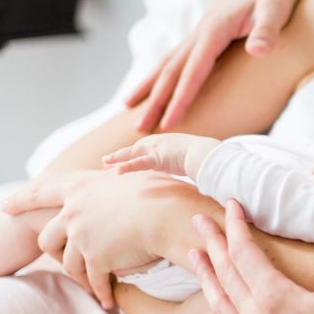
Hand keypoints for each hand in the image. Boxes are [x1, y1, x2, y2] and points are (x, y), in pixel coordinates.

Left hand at [4, 171, 166, 308]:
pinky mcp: (96, 258)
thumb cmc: (160, 191)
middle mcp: (74, 212)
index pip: (40, 192)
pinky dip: (101, 292)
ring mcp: (82, 236)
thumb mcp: (130, 175)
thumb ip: (114, 176)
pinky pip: (94, 280)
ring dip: (81, 277)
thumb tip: (112, 167)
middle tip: (54, 261)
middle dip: (52, 253)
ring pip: (69, 264)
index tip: (5, 206)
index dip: (21, 200)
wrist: (168, 214)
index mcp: (80, 187)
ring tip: (92, 286)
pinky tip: (107, 300)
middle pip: (48, 237)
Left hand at [103, 133, 218, 178]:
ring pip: (132, 154)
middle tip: (106, 162)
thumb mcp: (194, 158)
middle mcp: (160, 142)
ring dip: (117, 158)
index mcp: (167, 142)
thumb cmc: (206, 157)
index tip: (124, 159)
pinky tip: (116, 172)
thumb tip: (195, 172)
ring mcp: (157, 148)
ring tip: (104, 162)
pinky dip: (127, 167)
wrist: (209, 154)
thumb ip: (189, 162)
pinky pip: (138, 163)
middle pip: (135, 149)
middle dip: (120, 155)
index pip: (146, 147)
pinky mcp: (158, 158)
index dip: (133, 154)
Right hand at [127, 0, 305, 131]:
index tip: (170, 124)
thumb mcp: (278, 7)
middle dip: (155, 101)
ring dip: (150, 87)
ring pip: (169, 63)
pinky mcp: (208, 33)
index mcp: (215, 29)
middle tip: (138, 130)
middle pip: (172, 70)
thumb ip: (269, 30)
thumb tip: (259, 51)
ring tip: (130, 108)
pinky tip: (157, 86)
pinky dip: (163, 74)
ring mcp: (202, 32)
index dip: (181, 99)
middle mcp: (202, 31)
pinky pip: (180, 58)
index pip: (194, 71)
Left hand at [191, 201, 313, 313]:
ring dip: (206, 273)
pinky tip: (220, 298)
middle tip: (199, 219)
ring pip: (219, 299)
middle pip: (225, 272)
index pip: (245, 253)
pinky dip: (216, 300)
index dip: (236, 226)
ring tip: (195, 256)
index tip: (231, 204)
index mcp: (275, 299)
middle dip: (212, 242)